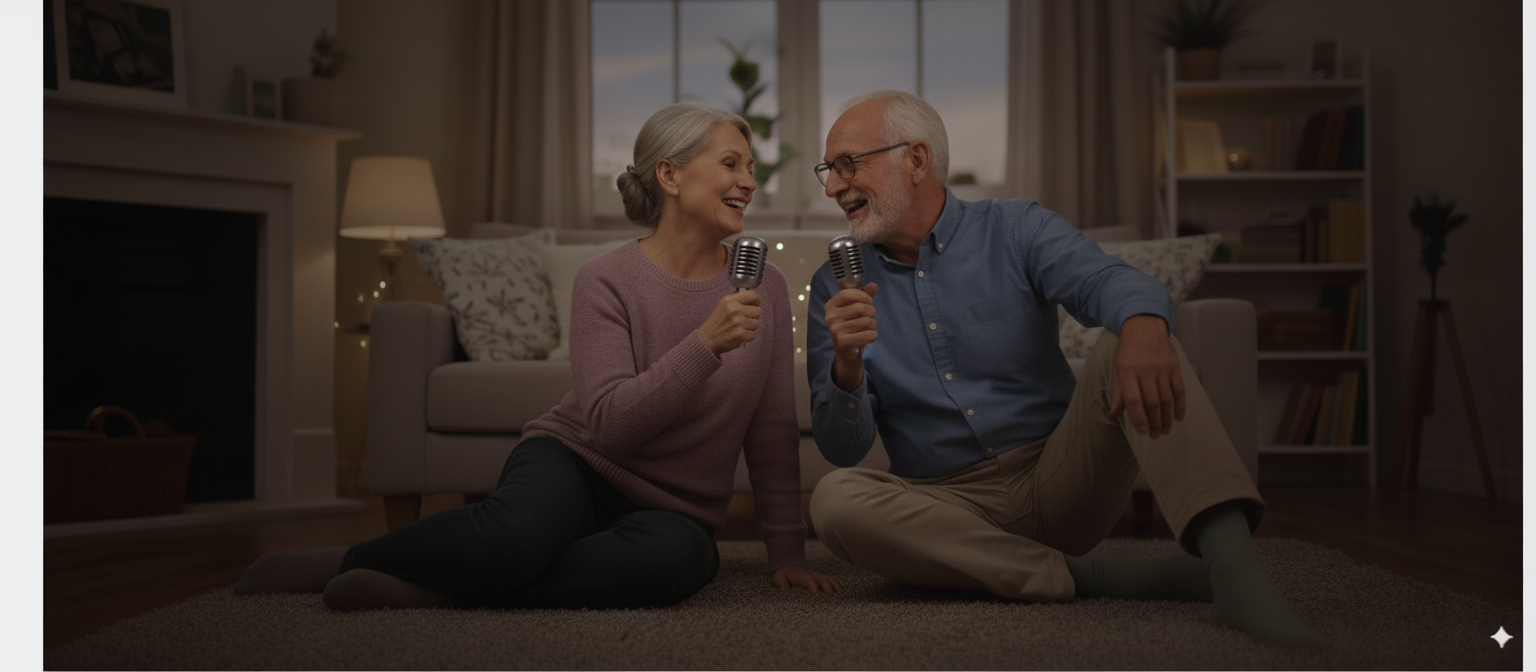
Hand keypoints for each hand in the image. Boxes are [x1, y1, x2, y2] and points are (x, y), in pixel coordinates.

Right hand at [698, 290, 761, 355]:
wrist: (707, 339)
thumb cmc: (718, 322)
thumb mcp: (724, 305)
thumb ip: (738, 301)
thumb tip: (755, 300)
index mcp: (730, 300)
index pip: (753, 296)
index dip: (756, 302)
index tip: (752, 306)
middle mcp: (734, 310)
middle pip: (758, 311)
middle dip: (752, 316)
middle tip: (742, 320)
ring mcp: (737, 322)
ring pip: (757, 323)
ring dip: (750, 327)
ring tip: (739, 328)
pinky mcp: (740, 334)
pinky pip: (754, 334)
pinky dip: (747, 336)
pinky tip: (738, 335)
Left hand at [771, 565, 843, 593]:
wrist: (788, 565)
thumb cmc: (782, 575)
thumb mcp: (777, 577)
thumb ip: (780, 582)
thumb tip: (784, 588)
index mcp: (800, 576)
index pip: (807, 580)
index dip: (812, 585)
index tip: (816, 593)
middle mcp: (811, 576)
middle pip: (821, 580)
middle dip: (826, 586)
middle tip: (831, 596)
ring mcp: (817, 577)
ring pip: (828, 580)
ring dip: (834, 586)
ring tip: (840, 594)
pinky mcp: (821, 580)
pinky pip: (831, 581)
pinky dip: (837, 585)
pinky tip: (842, 592)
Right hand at [824, 282, 878, 391]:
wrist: (846, 351)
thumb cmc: (851, 325)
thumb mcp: (855, 308)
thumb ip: (864, 295)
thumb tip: (873, 285)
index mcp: (831, 305)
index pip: (848, 293)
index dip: (863, 296)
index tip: (869, 301)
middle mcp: (830, 317)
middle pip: (860, 308)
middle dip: (871, 312)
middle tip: (870, 317)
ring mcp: (835, 330)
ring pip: (866, 321)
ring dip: (873, 324)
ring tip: (869, 327)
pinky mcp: (843, 342)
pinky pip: (868, 334)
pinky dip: (873, 335)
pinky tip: (868, 336)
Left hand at [1107, 315, 1185, 438]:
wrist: (1144, 328)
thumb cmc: (1128, 352)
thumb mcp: (1118, 370)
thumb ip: (1119, 393)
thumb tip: (1114, 415)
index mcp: (1127, 371)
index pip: (1133, 400)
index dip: (1138, 418)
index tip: (1142, 431)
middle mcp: (1145, 370)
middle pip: (1152, 402)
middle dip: (1154, 422)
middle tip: (1155, 435)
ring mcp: (1162, 368)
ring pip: (1166, 398)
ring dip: (1166, 417)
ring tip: (1165, 430)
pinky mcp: (1175, 366)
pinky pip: (1179, 389)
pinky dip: (1180, 405)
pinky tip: (1178, 417)